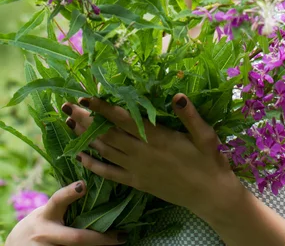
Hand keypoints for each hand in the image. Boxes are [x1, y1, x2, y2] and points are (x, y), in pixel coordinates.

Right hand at [5, 181, 128, 245]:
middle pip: (76, 238)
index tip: (83, 185)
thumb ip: (63, 204)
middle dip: (100, 239)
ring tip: (117, 244)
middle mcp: (46, 234)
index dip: (69, 193)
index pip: (57, 201)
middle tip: (121, 236)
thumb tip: (88, 185)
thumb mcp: (46, 212)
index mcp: (46, 215)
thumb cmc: (38, 225)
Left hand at [62, 94, 243, 220]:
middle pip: (107, 133)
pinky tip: (81, 157)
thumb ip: (189, 116)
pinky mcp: (137, 182)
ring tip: (69, 123)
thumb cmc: (209, 162)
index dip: (102, 108)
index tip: (85, 97)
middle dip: (85, 119)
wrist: (210, 196)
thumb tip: (177, 95)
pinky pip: (110, 174)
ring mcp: (137, 169)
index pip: (123, 120)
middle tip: (66, 106)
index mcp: (156, 138)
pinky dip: (94, 165)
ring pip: (105, 151)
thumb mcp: (205, 136)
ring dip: (85, 137)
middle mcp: (141, 153)